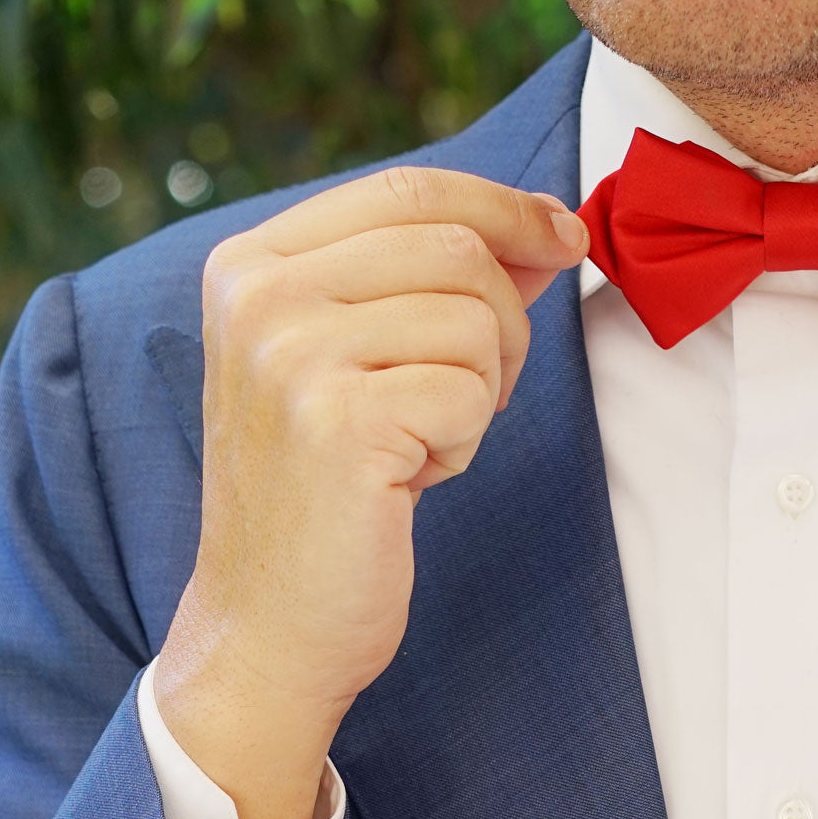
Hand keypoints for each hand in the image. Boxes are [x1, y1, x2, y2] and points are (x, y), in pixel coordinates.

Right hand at [155, 166, 586, 818]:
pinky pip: (470, 392)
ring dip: (479, 395)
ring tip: (419, 448)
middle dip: (503, 325)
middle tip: (475, 400)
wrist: (268, 630)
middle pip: (455, 246)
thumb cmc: (322, 506)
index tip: (565, 236)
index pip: (408, 188)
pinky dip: (464, 444)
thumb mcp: (356, 367)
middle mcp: (260, 294)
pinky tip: (411, 482)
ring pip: (474, 319)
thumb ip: (427, 288)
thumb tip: (545, 231)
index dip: (504, 207)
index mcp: (252, 264)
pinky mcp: (340, 421)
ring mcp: (293, 353)